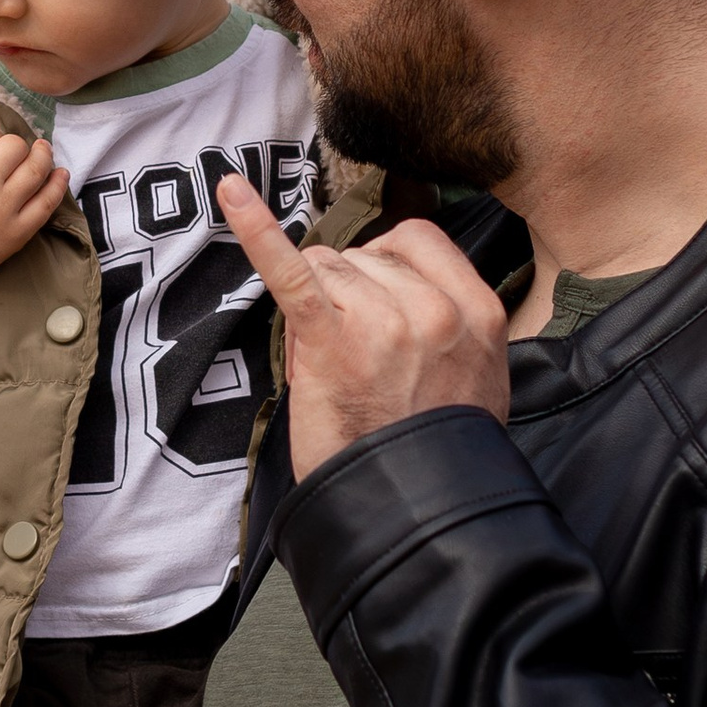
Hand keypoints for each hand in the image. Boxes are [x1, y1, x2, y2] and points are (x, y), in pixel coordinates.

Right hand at [0, 113, 68, 294]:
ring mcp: (0, 211)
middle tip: (5, 157)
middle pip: (14, 146)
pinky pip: (47, 203)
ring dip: (42, 155)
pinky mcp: (15, 234)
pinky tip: (61, 173)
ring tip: (41, 151)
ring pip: (36, 168)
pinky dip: (58, 184)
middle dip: (12, 146)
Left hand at [218, 175, 507, 478]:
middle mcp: (434, 306)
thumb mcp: (475, 376)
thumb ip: (447, 322)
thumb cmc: (433, 449)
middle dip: (345, 295)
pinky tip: (231, 195)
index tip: (376, 304)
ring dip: (317, 307)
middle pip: (362, 255)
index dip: (385, 266)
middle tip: (356, 360)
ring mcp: (383, 319)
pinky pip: (290, 270)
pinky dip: (256, 229)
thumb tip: (391, 281)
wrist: (416, 512)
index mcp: (476, 309)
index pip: (415, 240)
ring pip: (324, 266)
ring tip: (335, 367)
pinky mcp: (331, 339)